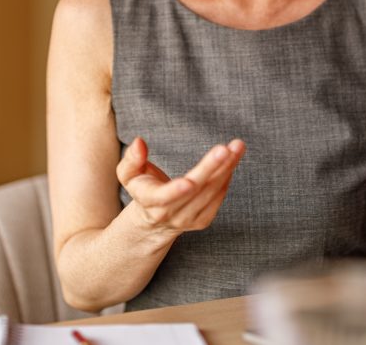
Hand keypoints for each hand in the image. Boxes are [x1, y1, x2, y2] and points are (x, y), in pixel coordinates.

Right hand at [116, 136, 245, 238]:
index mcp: (150, 202)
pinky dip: (227, 176)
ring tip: (237, 146)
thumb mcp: (128, 174)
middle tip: (226, 149)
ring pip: (211, 192)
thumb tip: (139, 142)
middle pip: (195, 191)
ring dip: (227, 168)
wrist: (154, 221)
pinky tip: (233, 158)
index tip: (189, 181)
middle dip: (211, 168)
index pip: (164, 198)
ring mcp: (189, 219)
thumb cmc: (142, 188)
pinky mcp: (203, 220)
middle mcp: (171, 214)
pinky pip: (218, 196)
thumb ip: (132, 159)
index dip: (176, 191)